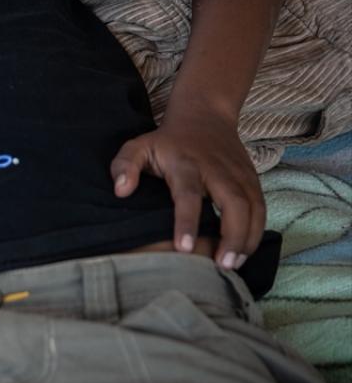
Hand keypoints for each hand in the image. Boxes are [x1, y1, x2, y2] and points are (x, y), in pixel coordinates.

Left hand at [110, 110, 264, 269]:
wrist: (204, 116)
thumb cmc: (166, 141)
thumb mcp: (138, 146)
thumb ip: (124, 166)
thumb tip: (121, 191)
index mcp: (186, 164)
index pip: (188, 195)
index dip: (187, 221)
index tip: (184, 248)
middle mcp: (217, 170)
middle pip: (233, 203)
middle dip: (231, 236)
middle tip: (222, 266)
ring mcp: (239, 174)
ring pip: (253, 207)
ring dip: (247, 238)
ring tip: (234, 265)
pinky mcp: (252, 179)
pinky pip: (261, 207)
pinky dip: (257, 230)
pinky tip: (245, 252)